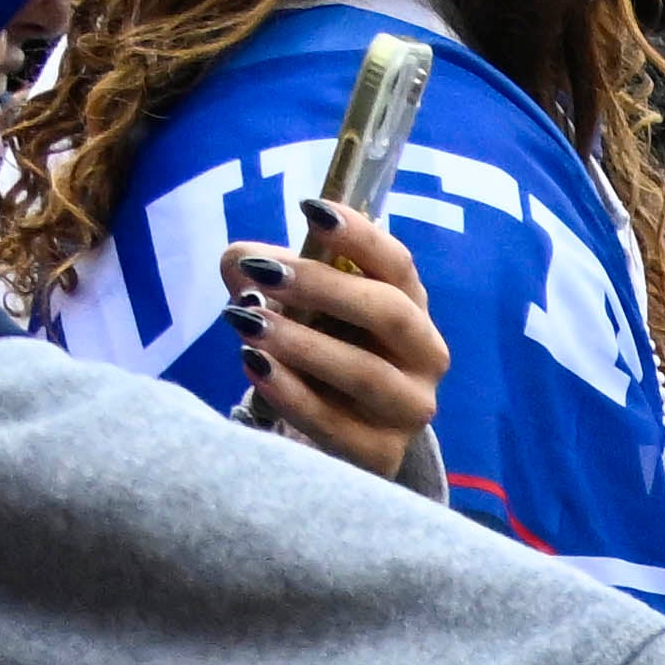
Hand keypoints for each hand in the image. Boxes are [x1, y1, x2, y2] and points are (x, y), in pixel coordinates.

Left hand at [229, 206, 447, 482]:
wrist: (331, 431)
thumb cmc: (316, 350)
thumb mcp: (293, 305)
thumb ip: (265, 274)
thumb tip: (239, 262)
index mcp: (409, 304)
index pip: (396, 264)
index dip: (359, 235)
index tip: (310, 210)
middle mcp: (424, 355)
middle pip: (389, 313)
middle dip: (323, 288)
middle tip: (264, 273)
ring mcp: (409, 408)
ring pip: (367, 374)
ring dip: (303, 344)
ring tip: (247, 324)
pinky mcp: (383, 454)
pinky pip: (337, 425)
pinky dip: (292, 395)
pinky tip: (255, 367)